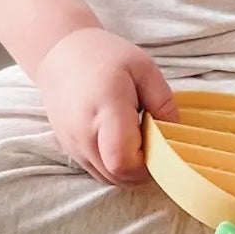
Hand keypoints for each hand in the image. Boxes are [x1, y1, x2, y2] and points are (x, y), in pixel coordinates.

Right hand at [34, 27, 178, 185]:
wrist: (59, 55)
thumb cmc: (104, 56)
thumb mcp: (143, 67)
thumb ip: (163, 100)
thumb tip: (175, 132)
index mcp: (106, 110)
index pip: (125, 162)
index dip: (148, 163)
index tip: (159, 141)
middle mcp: (85, 134)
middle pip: (119, 176)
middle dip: (143, 169)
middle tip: (153, 141)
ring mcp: (74, 145)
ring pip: (108, 179)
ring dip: (129, 169)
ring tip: (137, 140)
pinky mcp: (70, 150)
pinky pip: (97, 171)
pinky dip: (114, 166)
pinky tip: (121, 142)